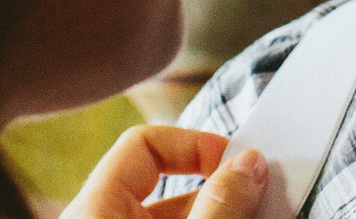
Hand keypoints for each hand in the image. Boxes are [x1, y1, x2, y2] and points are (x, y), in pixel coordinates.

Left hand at [60, 125, 266, 218]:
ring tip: (261, 214)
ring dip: (218, 213)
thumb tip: (249, 164)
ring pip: (175, 218)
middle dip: (217, 188)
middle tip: (260, 195)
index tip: (237, 162)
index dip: (193, 144)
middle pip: (165, 186)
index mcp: (93, 210)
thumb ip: (218, 205)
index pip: (143, 144)